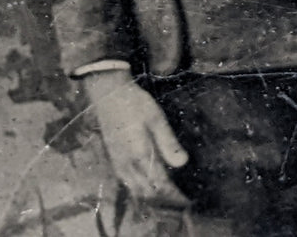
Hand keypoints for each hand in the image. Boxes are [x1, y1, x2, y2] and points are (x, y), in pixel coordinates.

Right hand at [83, 71, 189, 207]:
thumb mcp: (156, 118)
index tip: (188, 201)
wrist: (107, 94)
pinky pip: (128, 185)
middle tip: (181, 202)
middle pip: (148, 194)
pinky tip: (149, 188)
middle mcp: (127, 165)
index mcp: (140, 155)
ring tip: (168, 199)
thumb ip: (168, 142)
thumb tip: (183, 163)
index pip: (160, 185)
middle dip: (165, 202)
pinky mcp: (114, 161)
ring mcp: (118, 165)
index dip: (175, 196)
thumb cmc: (134, 103)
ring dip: (153, 199)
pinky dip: (140, 192)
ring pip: (136, 192)